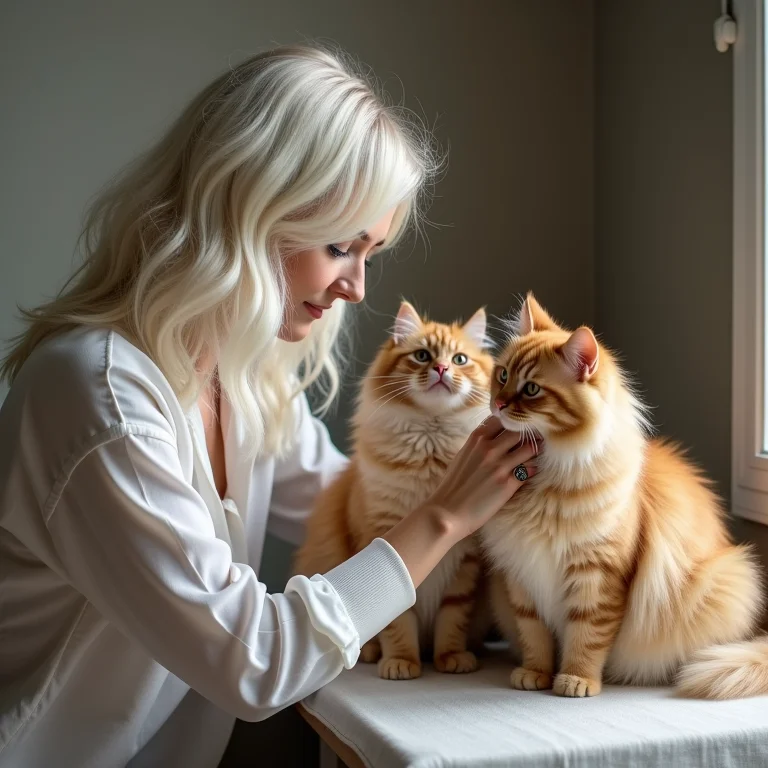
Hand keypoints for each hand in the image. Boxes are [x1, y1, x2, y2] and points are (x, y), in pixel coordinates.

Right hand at [425, 417, 537, 540]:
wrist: (447, 513)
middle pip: (520, 430)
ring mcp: (500, 465)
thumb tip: (494, 437)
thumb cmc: (453, 485)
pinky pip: (531, 469)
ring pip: (530, 448)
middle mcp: (489, 448)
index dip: (513, 421)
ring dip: (535, 451)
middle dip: (530, 434)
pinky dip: (533, 468)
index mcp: (476, 438)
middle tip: (536, 440)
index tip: (518, 427)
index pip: (503, 418)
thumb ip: (479, 444)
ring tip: (535, 455)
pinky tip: (530, 472)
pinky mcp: (508, 484)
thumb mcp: (463, 455)